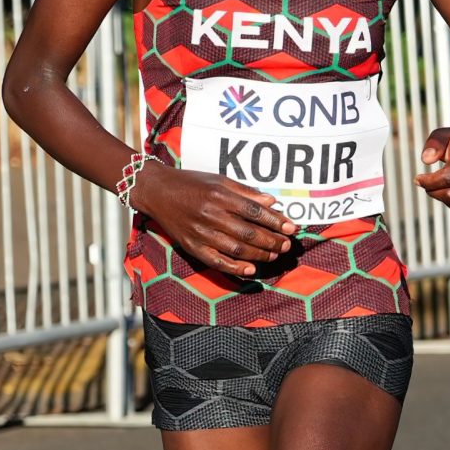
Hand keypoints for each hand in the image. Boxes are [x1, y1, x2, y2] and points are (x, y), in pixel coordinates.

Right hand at [133, 166, 298, 279]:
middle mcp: (211, 215)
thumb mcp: (219, 180)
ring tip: (274, 254)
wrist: (157, 191)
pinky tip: (251, 269)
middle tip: (286, 245)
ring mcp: (201, 233)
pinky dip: (235, 268)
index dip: (275, 221)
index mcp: (219, 196)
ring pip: (237, 248)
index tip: (291, 227)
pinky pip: (216, 261)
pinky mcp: (192, 247)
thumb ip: (245, 192)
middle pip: (249, 232)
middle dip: (272, 240)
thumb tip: (271, 201)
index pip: (254, 211)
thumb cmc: (191, 183)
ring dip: (259, 254)